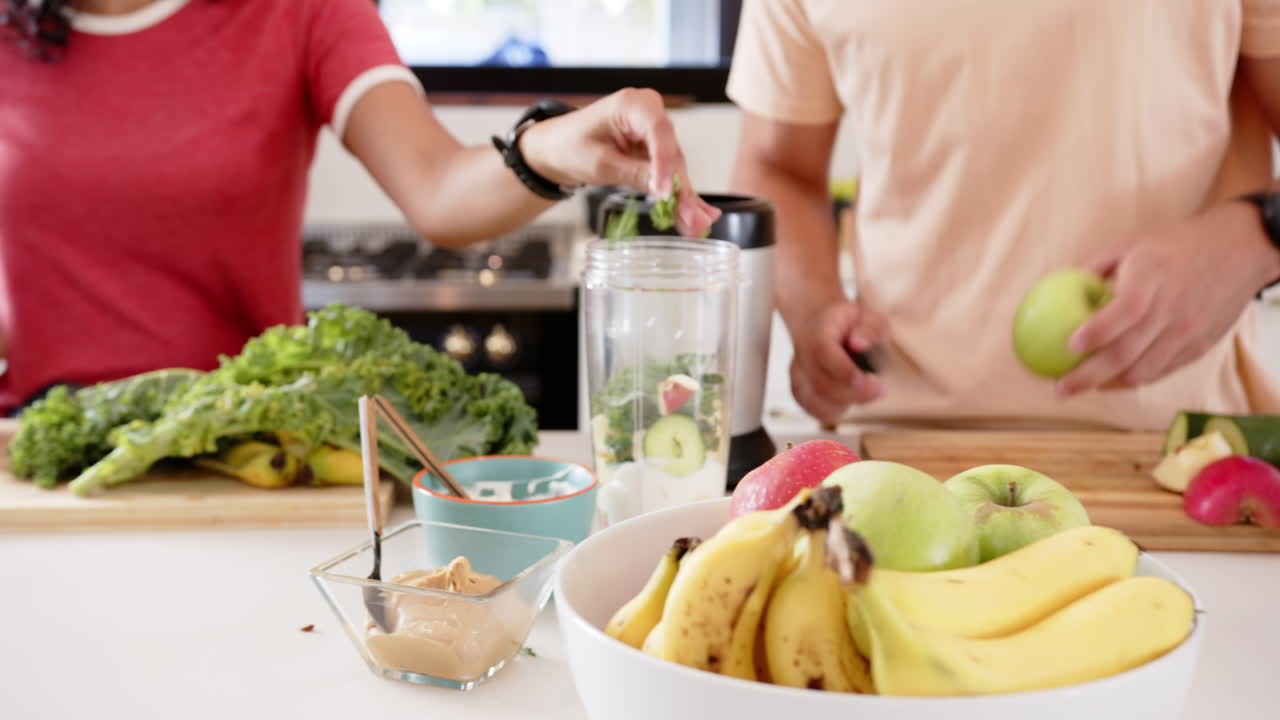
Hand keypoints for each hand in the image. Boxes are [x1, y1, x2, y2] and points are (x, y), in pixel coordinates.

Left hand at [519, 88, 719, 237]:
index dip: (664, 163)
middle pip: (673, 153)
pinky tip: (697, 215)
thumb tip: (664, 189)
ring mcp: (654, 133)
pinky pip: (669, 174)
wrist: (557, 149)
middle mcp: (649, 113)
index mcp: (631, 105)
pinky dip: (678, 196)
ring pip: (675, 167)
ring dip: (684, 198)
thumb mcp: (598, 163)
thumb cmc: (570, 146)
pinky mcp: (654, 151)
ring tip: (695, 225)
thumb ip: (633, 173)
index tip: (664, 192)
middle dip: (681, 189)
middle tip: (692, 219)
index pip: (658, 131)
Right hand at [788, 300, 888, 425]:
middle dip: (853, 394)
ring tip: (864, 392)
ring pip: (814, 401)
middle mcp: (803, 353)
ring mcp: (797, 373)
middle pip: (821, 383)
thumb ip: (870, 328)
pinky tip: (848, 399)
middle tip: (879, 389)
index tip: (867, 380)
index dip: (844, 370)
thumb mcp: (869, 316)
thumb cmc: (848, 323)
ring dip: (845, 403)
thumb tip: (859, 345)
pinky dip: (834, 410)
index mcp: (818, 330)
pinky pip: (812, 409)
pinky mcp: (799, 389)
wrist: (819, 324)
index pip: (822, 351)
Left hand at [1057, 201, 1279, 396]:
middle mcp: (1171, 310)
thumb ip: (1095, 266)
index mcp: (1151, 279)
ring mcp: (1187, 332)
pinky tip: (1111, 381)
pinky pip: (1161, 372)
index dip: (1096, 332)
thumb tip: (1057, 288)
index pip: (1125, 312)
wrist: (1238, 251)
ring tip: (1080, 387)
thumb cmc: (1175, 245)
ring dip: (1107, 385)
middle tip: (1059, 388)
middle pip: (1126, 352)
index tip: (1068, 347)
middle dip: (1087, 376)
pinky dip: (1132, 380)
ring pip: (1143, 371)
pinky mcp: (1198, 347)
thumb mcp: (1131, 244)